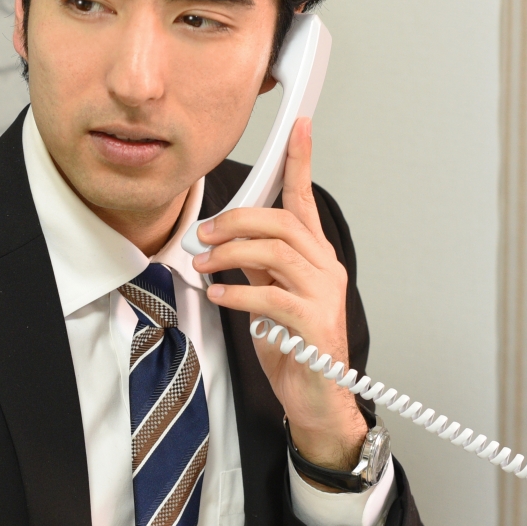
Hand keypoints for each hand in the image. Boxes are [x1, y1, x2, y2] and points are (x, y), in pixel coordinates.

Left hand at [194, 116, 366, 473]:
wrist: (315, 398)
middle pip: (281, 221)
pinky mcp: (314, 323)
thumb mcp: (267, 297)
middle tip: (202, 234)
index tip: (299, 126)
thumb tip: (225, 243)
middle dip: (236, 220)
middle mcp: (325, 268)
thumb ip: (255, 266)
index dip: (301, 162)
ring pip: (276, 251)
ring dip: (231, 253)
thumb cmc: (293, 348)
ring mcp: (323, 294)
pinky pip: (272, 295)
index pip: (305, 200)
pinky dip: (239, 291)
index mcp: (315, 256)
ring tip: (203, 264)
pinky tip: (219, 296)